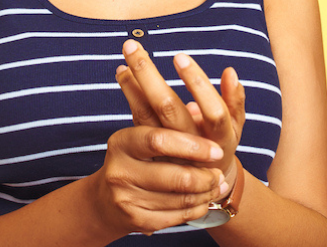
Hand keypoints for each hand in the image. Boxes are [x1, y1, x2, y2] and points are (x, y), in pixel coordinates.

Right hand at [91, 124, 227, 234]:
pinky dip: (196, 209)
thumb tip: (196, 106)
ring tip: (218, 186)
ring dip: (205, 194)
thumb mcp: (142, 136)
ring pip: (180, 199)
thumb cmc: (135, 159)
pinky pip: (176, 217)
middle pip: (175, 176)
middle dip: (205, 177)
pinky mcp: (135, 220)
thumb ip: (166, 123)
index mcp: (121, 142)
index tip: (217, 151)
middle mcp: (119, 171)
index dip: (193, 146)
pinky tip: (204, 201)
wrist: (106, 200)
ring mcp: (125, 198)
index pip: (159, 140)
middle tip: (220, 174)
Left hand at [115, 39, 246, 193]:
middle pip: (168, 108)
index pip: (210, 111)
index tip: (179, 57)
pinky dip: (129, 94)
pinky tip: (121, 73)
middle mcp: (190, 146)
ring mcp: (167, 151)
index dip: (197, 85)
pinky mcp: (149, 153)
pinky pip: (137, 120)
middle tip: (132, 46)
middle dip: (148, 74)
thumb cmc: (217, 145)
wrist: (199, 189)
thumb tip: (230, 72)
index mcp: (218, 139)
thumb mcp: (234, 126)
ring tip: (123, 59)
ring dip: (132, 85)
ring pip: (145, 116)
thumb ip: (235, 101)